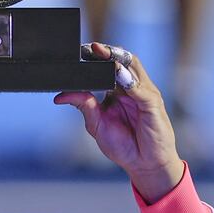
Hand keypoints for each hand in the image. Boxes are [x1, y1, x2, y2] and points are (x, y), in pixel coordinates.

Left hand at [54, 43, 183, 200]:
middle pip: (121, 60)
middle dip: (105, 52)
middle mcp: (131, 88)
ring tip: (101, 52)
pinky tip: (118, 76)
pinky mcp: (153, 103)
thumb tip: (60, 95)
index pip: (107, 66)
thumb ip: (83, 106)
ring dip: (117, 59)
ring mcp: (143, 93)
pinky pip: (140, 88)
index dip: (95, 57)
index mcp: (117, 91)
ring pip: (132, 67)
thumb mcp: (96, 125)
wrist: (145, 165)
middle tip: (89, 47)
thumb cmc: (124, 145)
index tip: (79, 52)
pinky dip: (129, 80)